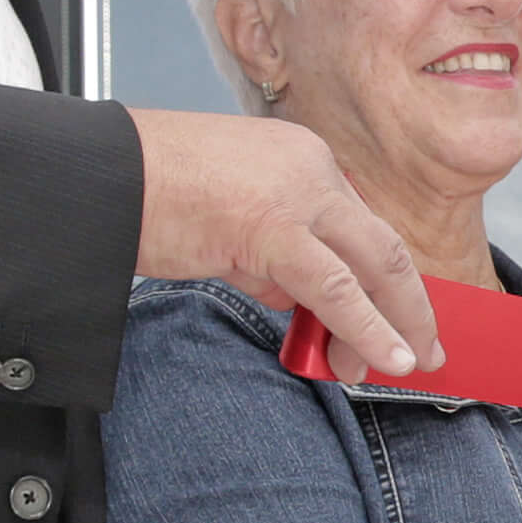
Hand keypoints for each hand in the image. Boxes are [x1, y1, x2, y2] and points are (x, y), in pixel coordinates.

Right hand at [128, 108, 440, 378]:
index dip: (382, 281)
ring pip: (372, 265)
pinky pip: (336, 288)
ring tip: (400, 365)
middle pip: (383, 243)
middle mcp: (311, 167)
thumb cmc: (147, 193)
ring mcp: (297, 193)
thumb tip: (296, 298)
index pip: (360, 225)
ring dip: (394, 323)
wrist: (98, 177)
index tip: (394, 317)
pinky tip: (383, 357)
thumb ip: (270, 256)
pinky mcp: (274, 226)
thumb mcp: (229, 222)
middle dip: (409, 304)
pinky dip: (367, 327)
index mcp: (302, 157)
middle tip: (423, 347)